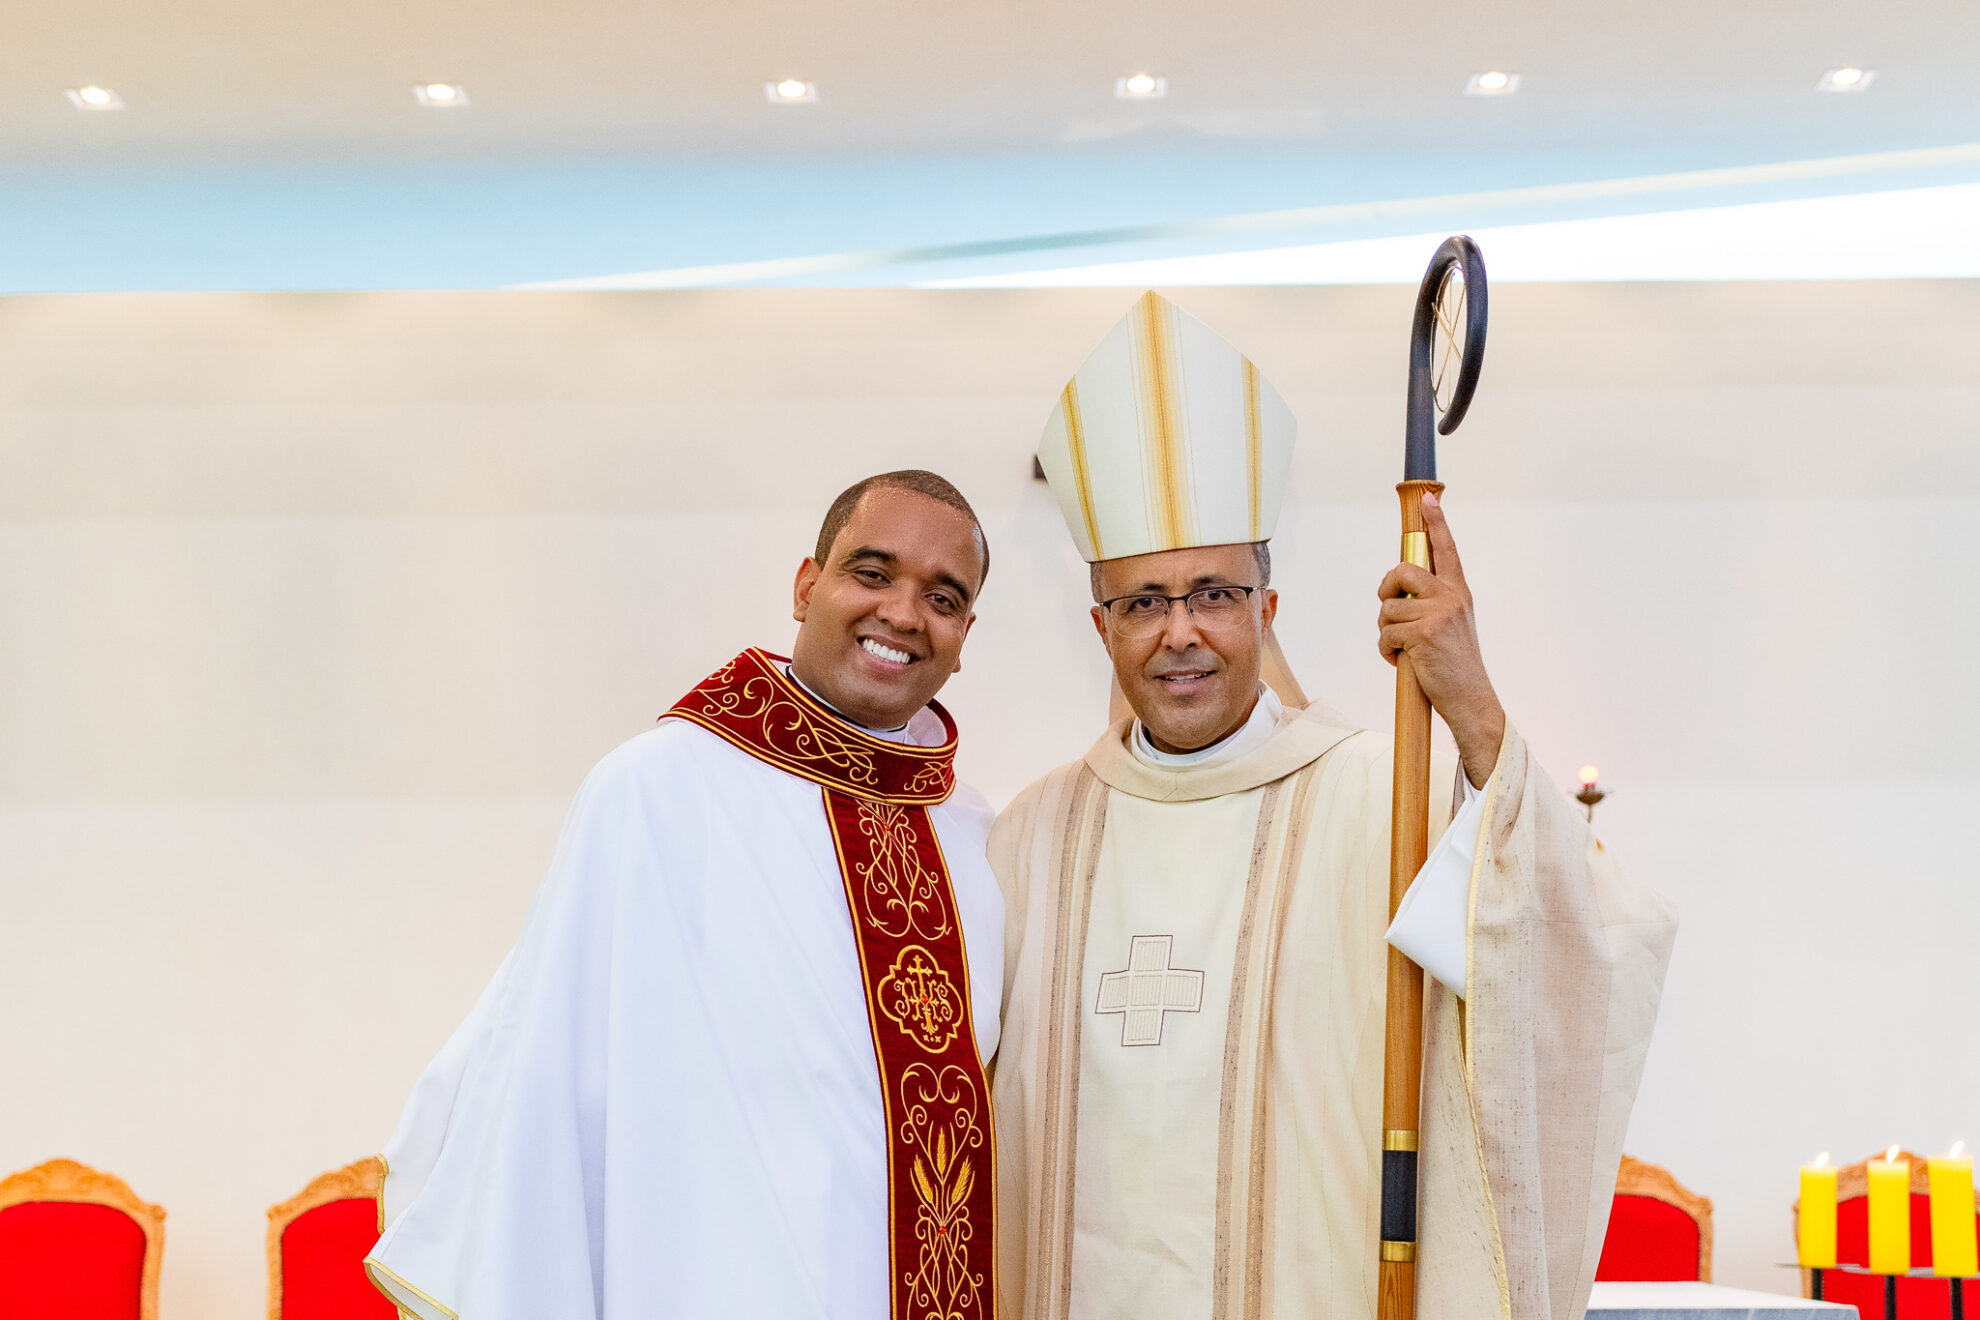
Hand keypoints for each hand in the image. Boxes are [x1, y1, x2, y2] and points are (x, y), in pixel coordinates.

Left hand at [1377, 492, 1506, 786]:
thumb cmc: (1454, 666)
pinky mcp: (1422, 633)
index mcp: (1459, 592)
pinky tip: (1402, 662)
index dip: (1436, 523)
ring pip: (1388, 609)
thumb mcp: (1451, 625)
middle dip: (1386, 588)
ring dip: (1387, 632)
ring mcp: (1438, 613)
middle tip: (1389, 605)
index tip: (1428, 498)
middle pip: (1402, 571)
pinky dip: (1386, 651)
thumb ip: (1432, 603)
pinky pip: (1385, 633)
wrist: (1470, 698)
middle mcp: (1451, 597)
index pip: (1447, 550)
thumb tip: (1399, 592)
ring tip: (1404, 648)